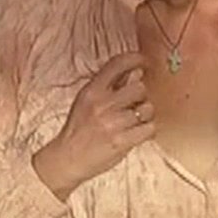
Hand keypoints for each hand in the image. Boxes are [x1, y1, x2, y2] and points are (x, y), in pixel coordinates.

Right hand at [33, 52, 155, 200]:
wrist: (67, 159)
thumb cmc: (78, 129)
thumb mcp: (87, 101)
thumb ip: (110, 86)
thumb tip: (137, 71)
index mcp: (92, 91)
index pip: (117, 64)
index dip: (135, 58)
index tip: (144, 62)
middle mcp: (102, 104)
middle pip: (139, 87)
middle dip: (141, 96)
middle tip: (133, 105)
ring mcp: (112, 123)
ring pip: (148, 109)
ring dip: (145, 115)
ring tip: (134, 122)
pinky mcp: (121, 141)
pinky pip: (150, 128)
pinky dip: (147, 130)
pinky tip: (137, 133)